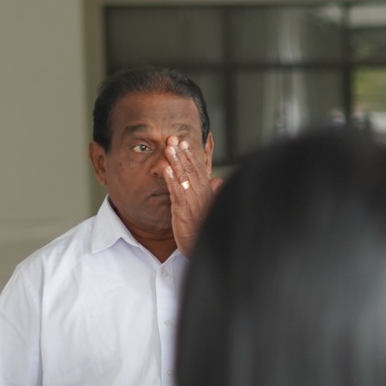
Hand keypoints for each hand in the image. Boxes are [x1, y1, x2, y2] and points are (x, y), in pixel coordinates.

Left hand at [162, 134, 219, 254]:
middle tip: (173, 139)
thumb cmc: (204, 229)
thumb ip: (214, 193)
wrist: (201, 247)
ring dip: (175, 162)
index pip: (199, 170)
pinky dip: (171, 180)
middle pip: (190, 170)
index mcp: (206, 193)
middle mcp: (200, 195)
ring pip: (183, 177)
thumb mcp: (211, 208)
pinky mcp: (183, 210)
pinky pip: (176, 192)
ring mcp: (191, 201)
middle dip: (181, 153)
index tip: (184, 143)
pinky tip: (165, 169)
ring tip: (168, 148)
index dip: (191, 156)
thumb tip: (219, 181)